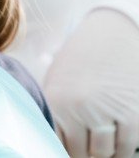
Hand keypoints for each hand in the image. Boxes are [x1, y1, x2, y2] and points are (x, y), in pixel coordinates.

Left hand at [44, 9, 138, 157]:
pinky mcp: (133, 113)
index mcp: (56, 101)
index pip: (57, 144)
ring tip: (103, 141)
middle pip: (83, 153)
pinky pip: (128, 146)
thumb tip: (50, 141)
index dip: (65, 149)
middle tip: (88, 145)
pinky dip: (124, 148)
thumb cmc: (79, 60)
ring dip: (106, 151)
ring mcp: (107, 111)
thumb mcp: (56, 79)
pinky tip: (119, 139)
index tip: (71, 146)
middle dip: (86, 152)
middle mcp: (79, 108)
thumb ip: (54, 111)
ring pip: (106, 153)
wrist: (109, 34)